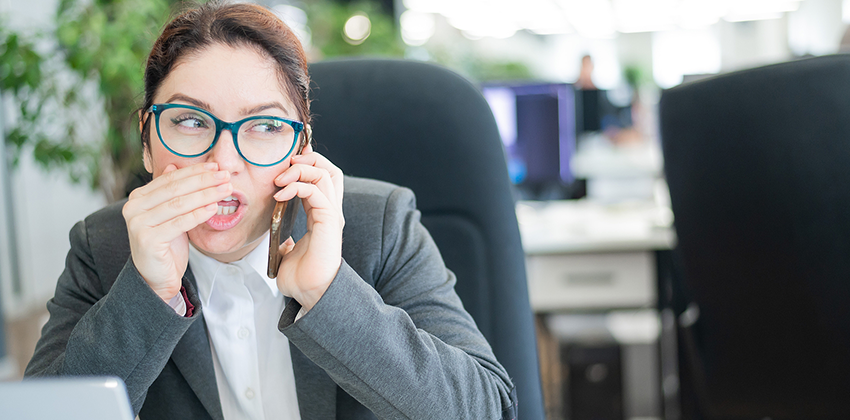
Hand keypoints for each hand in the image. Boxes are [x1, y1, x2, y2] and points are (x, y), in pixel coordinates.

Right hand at [122, 162, 231, 301]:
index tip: (215, 166)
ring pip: (178, 204)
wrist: (156, 277)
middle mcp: (133, 208)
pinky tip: (213, 208)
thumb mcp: (169, 215)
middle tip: (225, 176)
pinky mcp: (147, 240)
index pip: (170, 179)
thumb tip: (173, 165)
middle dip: (203, 181)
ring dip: (205, 195)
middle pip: (175, 189)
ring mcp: (138, 224)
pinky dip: (198, 214)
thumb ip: (169, 192)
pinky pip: (179, 223)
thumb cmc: (166, 244)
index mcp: (138, 198)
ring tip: (225, 190)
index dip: (193, 171)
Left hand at [273, 146, 344, 310]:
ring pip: (324, 175)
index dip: (307, 164)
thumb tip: (283, 241)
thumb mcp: (289, 254)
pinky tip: (281, 194)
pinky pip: (316, 192)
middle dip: (308, 159)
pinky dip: (297, 186)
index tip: (286, 163)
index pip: (323, 178)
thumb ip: (287, 242)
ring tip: (280, 179)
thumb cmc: (302, 278)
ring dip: (300, 170)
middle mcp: (330, 211)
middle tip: (285, 165)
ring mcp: (331, 215)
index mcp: (322, 215)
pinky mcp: (328, 221)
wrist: (310, 293)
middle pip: (329, 169)